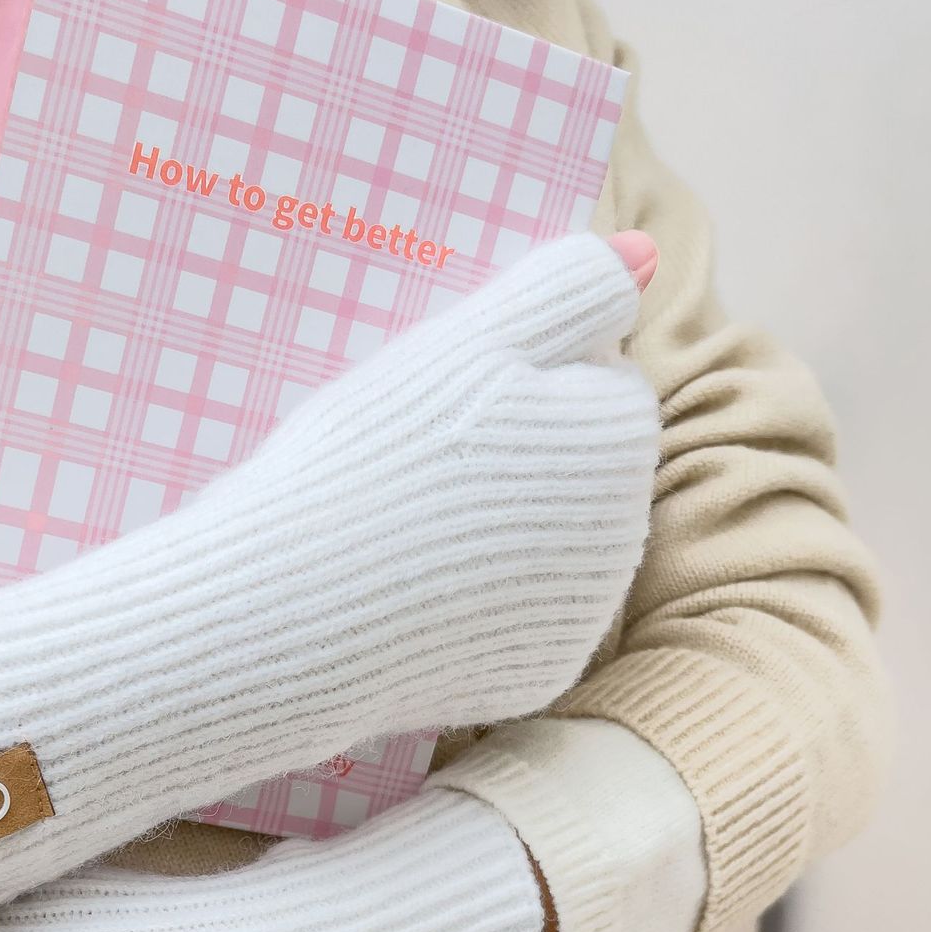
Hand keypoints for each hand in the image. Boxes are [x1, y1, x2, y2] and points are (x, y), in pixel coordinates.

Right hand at [0, 232, 657, 917]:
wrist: (287, 613)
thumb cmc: (369, 459)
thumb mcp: (463, 342)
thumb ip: (561, 288)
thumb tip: (643, 254)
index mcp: (620, 438)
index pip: (596, 378)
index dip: (517, 376)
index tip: (443, 397)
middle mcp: (626, 535)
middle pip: (579, 465)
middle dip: (517, 454)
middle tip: (414, 459)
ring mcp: (579, 616)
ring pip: (548, 543)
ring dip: (496, 526)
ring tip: (403, 523)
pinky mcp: (533, 677)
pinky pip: (515, 618)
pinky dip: (473, 603)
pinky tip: (408, 588)